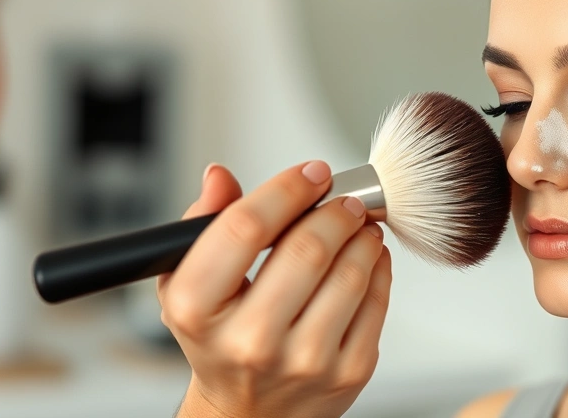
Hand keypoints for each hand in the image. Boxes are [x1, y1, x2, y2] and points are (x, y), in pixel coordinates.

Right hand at [157, 161, 392, 417]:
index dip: (287, 189)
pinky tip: (367, 257)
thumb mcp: (189, 284)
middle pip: (307, 249)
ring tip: (358, 224)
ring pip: (350, 273)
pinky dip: (378, 267)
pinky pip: (377, 301)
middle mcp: (249, 340)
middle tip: (344, 199)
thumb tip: (219, 177)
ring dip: (362, 235)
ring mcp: (303, 361)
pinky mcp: (348, 372)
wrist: (248, 411)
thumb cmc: (220, 339)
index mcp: (198, 310)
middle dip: (335, 210)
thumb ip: (204, 224)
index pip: (246, 228)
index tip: (312, 173)